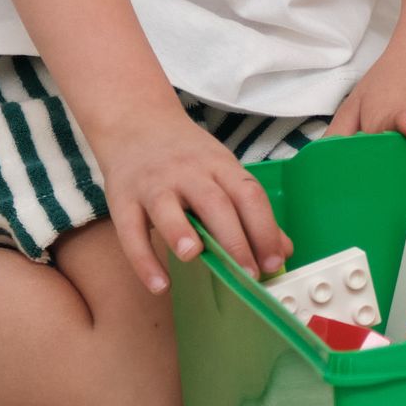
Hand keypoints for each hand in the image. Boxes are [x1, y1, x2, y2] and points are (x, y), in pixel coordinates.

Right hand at [89, 99, 293, 295]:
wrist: (135, 121)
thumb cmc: (185, 154)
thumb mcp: (222, 170)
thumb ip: (249, 210)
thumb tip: (283, 251)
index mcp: (218, 165)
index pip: (248, 195)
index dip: (264, 229)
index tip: (274, 262)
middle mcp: (187, 172)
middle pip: (214, 203)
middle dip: (233, 240)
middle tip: (248, 274)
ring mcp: (153, 184)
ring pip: (167, 207)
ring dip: (181, 232)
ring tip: (193, 256)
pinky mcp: (123, 199)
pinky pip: (131, 231)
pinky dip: (144, 261)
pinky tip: (159, 284)